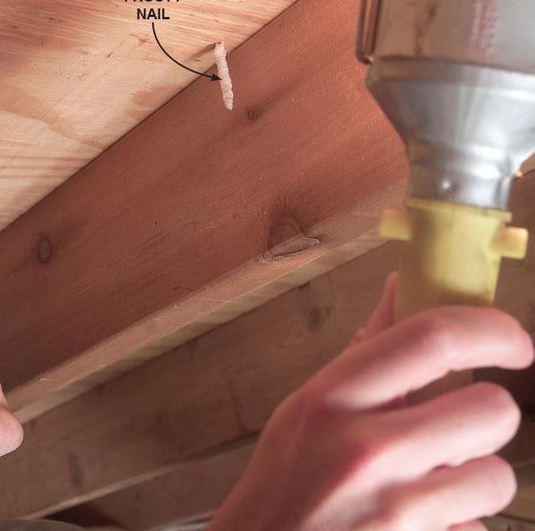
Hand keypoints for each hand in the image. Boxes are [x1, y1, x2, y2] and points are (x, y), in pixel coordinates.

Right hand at [206, 271, 533, 530]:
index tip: (511, 339)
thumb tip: (401, 286)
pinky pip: (476, 529)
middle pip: (489, 409)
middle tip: (460, 424)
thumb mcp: (308, 405)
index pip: (430, 338)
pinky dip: (457, 524)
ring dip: (474, 478)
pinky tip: (416, 523)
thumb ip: (365, 350)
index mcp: (331, 397)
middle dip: (488, 416)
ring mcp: (393, 510)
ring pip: (496, 476)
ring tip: (431, 481)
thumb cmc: (282, 482)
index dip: (490, 329)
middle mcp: (364, 449)